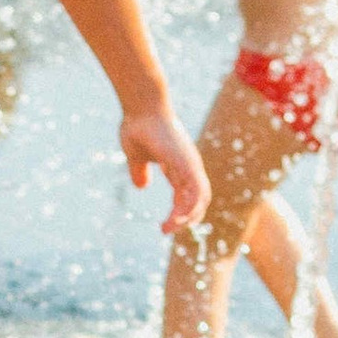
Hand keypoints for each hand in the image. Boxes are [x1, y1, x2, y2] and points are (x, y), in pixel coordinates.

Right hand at [122, 103, 207, 237]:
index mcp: (179, 166)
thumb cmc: (138, 125)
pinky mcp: (188, 163)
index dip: (179, 214)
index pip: (187, 196)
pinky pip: (197, 191)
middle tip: (167, 230)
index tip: (163, 227)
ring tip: (169, 228)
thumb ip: (139, 171)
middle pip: (198, 200)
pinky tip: (177, 219)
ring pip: (201, 199)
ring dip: (188, 218)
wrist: (141, 107)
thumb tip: (141, 186)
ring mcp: (191, 164)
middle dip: (186, 220)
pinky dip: (190, 208)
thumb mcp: (136, 156)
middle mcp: (189, 166)